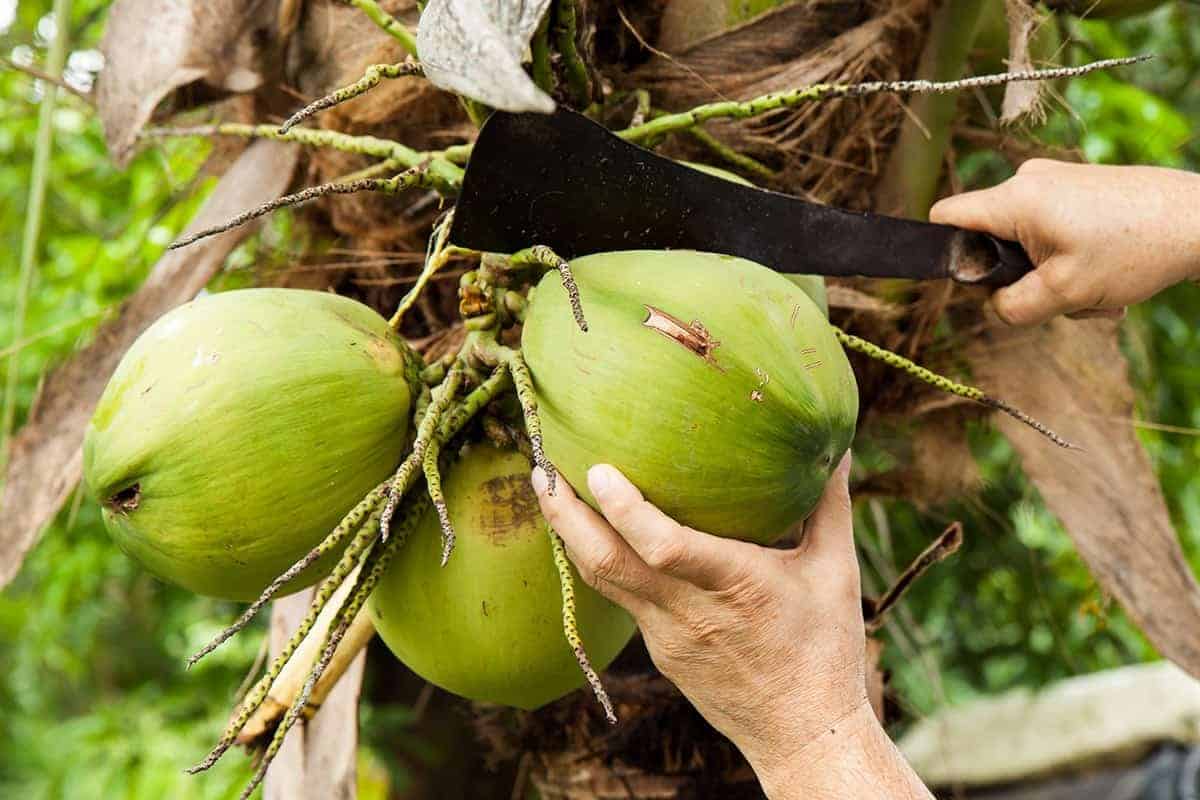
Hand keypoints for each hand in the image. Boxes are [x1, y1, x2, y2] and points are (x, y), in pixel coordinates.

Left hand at [532, 454, 931, 798]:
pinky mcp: (659, 650)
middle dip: (565, 515)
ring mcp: (666, 637)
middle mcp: (689, 612)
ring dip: (570, 534)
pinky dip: (599, 559)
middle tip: (540, 470)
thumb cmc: (825, 649)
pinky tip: (591, 529)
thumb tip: (838, 443)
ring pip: (602, 581)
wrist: (802, 733)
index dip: (624, 510)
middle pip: (607, 564)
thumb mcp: (837, 571)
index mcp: (736, 586)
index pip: (664, 547)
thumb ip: (830, 504)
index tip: (596, 470)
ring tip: (549, 489)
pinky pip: (621, 597)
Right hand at [930, 160, 1199, 325]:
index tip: (978, 282)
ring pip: (1025, 243)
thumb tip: (995, 305)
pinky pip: (1051, 232)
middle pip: (990, 240)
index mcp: (1016, 199)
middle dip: (1018, 277)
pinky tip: (1105, 275)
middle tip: (1060, 295)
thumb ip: (1013, 307)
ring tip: (1095, 289)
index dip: (945, 253)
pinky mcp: (1076, 188)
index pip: (945, 218)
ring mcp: (1054, 182)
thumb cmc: (1136, 250)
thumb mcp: (1065, 293)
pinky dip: (1070, 261)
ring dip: (1051, 277)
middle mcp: (1028, 181)